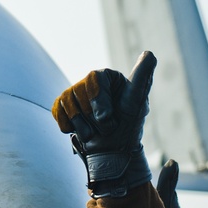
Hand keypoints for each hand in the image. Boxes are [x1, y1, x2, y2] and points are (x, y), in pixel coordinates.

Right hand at [52, 51, 156, 197]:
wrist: (114, 152)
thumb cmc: (128, 128)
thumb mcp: (137, 103)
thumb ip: (141, 79)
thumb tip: (150, 54)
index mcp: (108, 76)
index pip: (95, 78)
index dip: (100, 101)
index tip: (107, 118)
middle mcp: (90, 81)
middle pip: (79, 92)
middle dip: (95, 118)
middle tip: (108, 127)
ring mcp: (74, 93)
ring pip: (68, 104)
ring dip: (84, 126)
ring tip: (97, 132)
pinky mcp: (62, 106)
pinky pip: (57, 112)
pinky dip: (70, 127)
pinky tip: (83, 131)